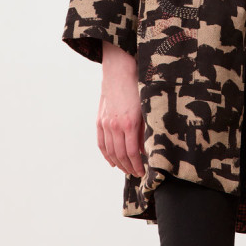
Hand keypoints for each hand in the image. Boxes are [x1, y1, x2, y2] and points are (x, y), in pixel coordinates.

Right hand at [97, 43, 145, 176]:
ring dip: (118, 164)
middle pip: (120, 155)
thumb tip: (145, 148)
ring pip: (110, 151)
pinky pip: (101, 143)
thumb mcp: (146, 108)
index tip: (143, 172)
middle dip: (129, 167)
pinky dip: (106, 155)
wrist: (119, 71)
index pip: (132, 152)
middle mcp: (115, 125)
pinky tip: (112, 162)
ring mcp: (106, 123)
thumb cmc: (137, 87)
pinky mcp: (100, 120)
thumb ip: (145, 128)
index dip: (137, 165)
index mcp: (129, 123)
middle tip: (136, 174)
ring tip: (127, 170)